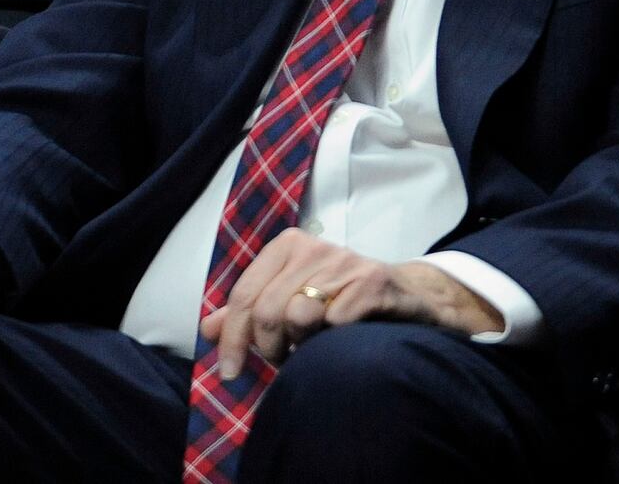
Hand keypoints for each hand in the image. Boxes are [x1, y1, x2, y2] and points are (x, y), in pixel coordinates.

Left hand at [200, 229, 502, 377]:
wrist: (409, 299)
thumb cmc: (342, 301)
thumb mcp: (291, 299)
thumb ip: (249, 312)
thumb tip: (208, 329)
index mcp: (287, 246)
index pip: (245, 295)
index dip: (233, 338)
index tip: (229, 372)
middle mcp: (313, 246)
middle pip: (266, 310)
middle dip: (269, 348)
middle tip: (283, 361)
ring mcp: (345, 262)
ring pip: (298, 316)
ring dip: (302, 346)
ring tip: (312, 347)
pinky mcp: (373, 281)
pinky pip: (336, 322)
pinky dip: (334, 340)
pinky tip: (343, 339)